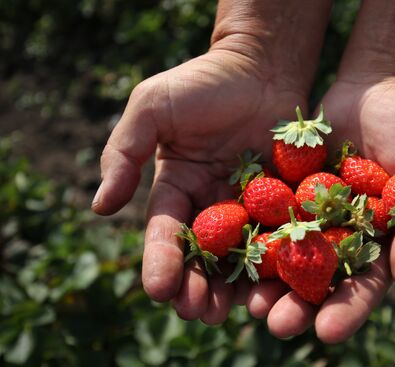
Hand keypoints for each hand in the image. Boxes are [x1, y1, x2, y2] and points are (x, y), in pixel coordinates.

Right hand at [91, 50, 307, 323]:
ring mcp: (249, 206)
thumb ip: (123, 152)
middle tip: (198, 313)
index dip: (161, 260)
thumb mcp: (152, 107)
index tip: (158, 288)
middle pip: (202, 255)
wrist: (261, 67)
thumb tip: (99, 207)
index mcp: (177, 188)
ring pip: (240, 255)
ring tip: (232, 312)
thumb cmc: (203, 81)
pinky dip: (277, 262)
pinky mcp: (284, 201)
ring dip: (234, 286)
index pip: (165, 230)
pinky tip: (277, 286)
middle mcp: (211, 204)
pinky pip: (280, 235)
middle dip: (198, 286)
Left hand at [247, 76, 394, 341]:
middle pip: (318, 277)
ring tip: (248, 303)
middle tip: (276, 325)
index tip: (329, 332)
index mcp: (380, 239)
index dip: (348, 309)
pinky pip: (267, 210)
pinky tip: (232, 252)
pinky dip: (251, 231)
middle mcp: (341, 232)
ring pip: (286, 251)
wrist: (383, 80)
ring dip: (268, 279)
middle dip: (298, 303)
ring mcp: (311, 210)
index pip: (364, 283)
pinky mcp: (286, 184)